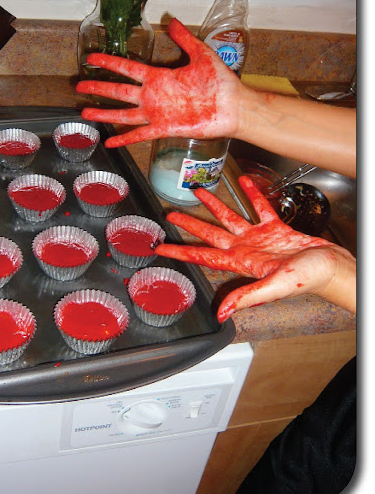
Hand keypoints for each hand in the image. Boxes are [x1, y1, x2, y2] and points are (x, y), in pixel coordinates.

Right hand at [76, 18, 241, 147]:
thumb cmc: (219, 82)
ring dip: (105, 114)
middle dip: (99, 88)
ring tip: (86, 113)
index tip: (92, 59)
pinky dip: (125, 139)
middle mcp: (154, 95)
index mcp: (159, 77)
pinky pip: (140, 134)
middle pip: (119, 91)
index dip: (109, 63)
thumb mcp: (200, 55)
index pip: (127, 68)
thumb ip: (184, 39)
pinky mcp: (164, 129)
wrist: (232, 107)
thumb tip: (171, 21)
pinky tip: (110, 143)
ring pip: (124, 114)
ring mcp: (157, 113)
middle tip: (80, 86)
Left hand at [155, 175, 355, 321]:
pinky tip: (244, 180)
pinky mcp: (276, 228)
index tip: (160, 248)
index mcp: (241, 263)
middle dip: (190, 225)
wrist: (332, 268)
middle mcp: (246, 250)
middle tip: (171, 214)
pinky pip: (260, 208)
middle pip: (210, 235)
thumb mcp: (275, 288)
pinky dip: (252, 195)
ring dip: (215, 205)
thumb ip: (247, 297)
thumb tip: (221, 313)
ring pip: (231, 218)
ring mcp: (260, 238)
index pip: (203, 257)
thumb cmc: (309, 279)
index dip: (180, 252)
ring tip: (200, 191)